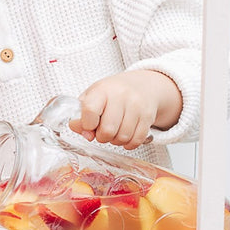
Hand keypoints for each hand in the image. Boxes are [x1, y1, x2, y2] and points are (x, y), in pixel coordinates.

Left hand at [68, 70, 182, 149]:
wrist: (141, 85)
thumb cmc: (111, 93)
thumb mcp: (91, 97)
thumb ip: (82, 116)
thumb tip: (86, 134)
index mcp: (102, 90)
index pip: (90, 110)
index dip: (86, 124)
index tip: (88, 126)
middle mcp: (121, 96)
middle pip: (107, 130)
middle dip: (101, 137)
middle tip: (102, 131)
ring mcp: (137, 106)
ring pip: (123, 137)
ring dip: (115, 141)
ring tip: (114, 132)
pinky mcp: (148, 116)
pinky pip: (136, 140)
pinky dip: (128, 143)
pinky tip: (125, 136)